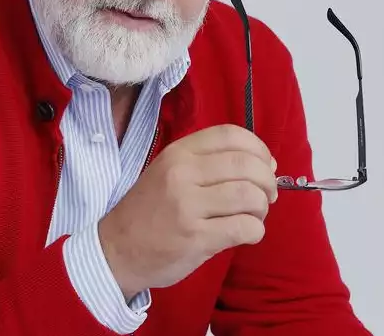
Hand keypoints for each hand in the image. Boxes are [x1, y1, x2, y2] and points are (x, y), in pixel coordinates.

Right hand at [98, 124, 277, 299]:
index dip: (258, 147)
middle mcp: (183, 173)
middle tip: (267, 195)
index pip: (230, 135)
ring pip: (249, 196)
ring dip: (262, 207)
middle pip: (246, 165)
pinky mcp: (196, 238)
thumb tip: (264, 163)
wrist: (116, 249)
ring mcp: (188, 206)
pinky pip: (245, 228)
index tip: (266, 164)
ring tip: (255, 215)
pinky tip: (248, 233)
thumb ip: (208, 162)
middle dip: (267, 180)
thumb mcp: (169, 171)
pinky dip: (256, 231)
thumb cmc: (150, 209)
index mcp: (178, 153)